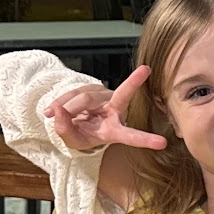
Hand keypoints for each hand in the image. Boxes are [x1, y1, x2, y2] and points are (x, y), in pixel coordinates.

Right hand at [44, 66, 167, 154]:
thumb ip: (66, 131)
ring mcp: (104, 96)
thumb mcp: (73, 142)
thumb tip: (58, 112)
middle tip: (146, 70)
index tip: (162, 143)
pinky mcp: (92, 88)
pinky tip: (51, 110)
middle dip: (134, 82)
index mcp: (115, 130)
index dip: (145, 140)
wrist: (73, 124)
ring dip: (66, 106)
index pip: (131, 135)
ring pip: (85, 97)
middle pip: (123, 95)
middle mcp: (114, 110)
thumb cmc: (80, 136)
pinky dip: (60, 101)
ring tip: (51, 115)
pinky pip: (74, 92)